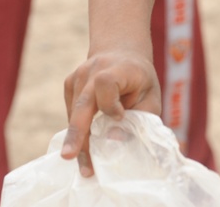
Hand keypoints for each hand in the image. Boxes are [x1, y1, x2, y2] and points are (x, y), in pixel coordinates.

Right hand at [61, 50, 161, 175]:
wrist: (122, 52)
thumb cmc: (140, 81)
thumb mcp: (150, 96)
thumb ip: (139, 117)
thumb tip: (113, 140)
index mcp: (118, 69)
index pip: (105, 84)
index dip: (109, 104)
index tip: (120, 116)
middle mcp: (94, 69)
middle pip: (82, 103)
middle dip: (76, 133)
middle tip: (69, 156)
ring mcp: (78, 75)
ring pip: (75, 113)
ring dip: (78, 140)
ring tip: (86, 167)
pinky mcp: (69, 83)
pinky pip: (72, 111)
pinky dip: (78, 129)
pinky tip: (86, 141)